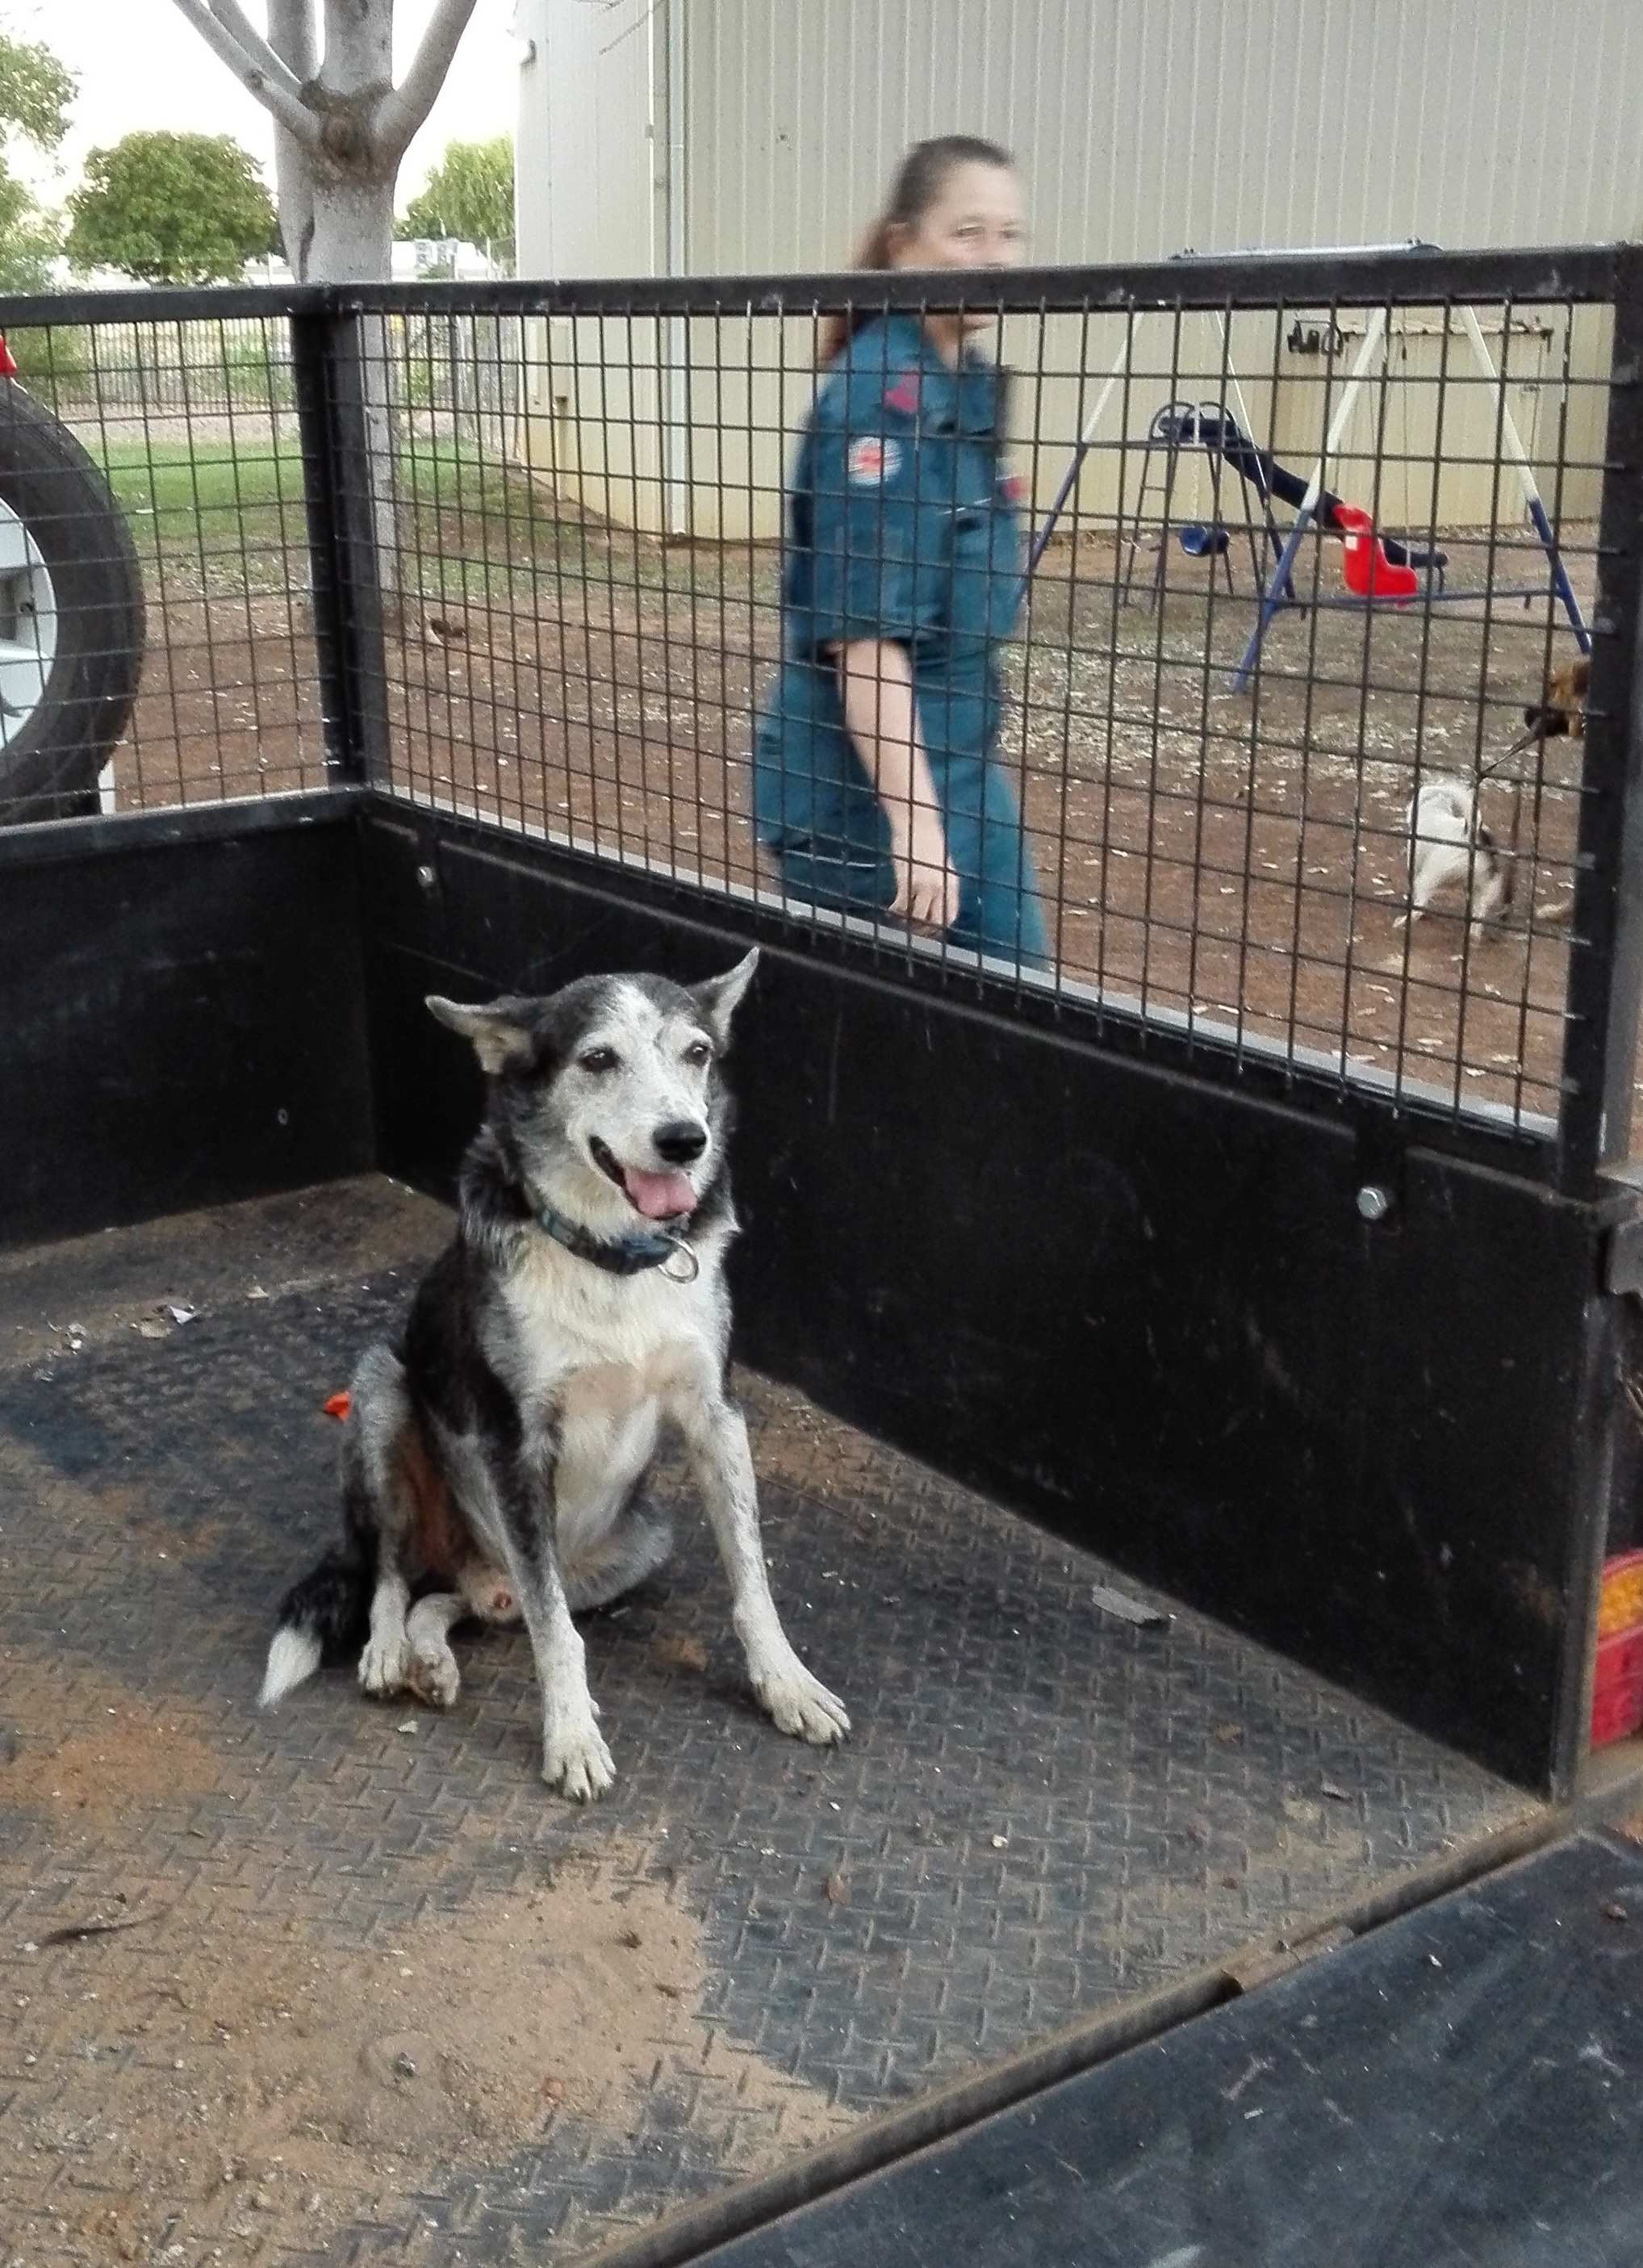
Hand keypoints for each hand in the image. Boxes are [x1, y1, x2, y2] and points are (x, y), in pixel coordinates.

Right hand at [890, 816, 961, 932]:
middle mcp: (941, 887)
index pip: (951, 916)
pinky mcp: (908, 881)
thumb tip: (938, 896)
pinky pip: (902, 907)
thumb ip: (943, 881)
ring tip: (898, 919)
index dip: (939, 927)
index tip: (928, 929)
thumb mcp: (943, 864)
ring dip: (907, 923)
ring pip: (918, 918)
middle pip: (936, 922)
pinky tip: (890, 910)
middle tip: (911, 929)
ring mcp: (925, 885)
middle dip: (924, 931)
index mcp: (952, 884)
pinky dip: (895, 912)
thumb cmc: (928, 840)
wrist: (918, 823)